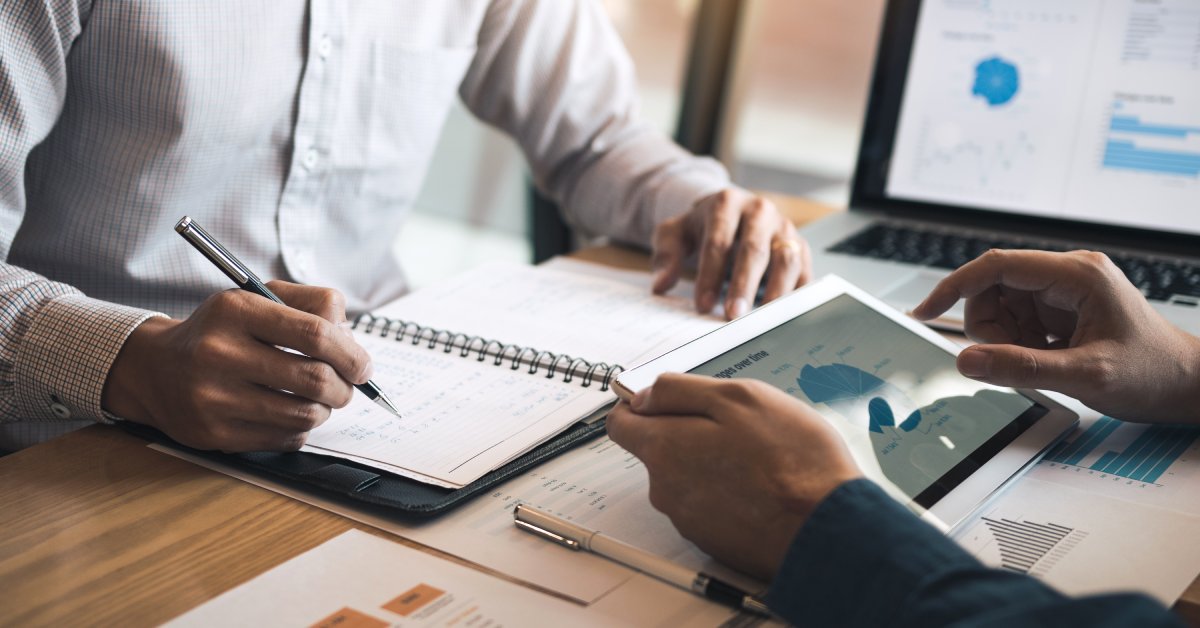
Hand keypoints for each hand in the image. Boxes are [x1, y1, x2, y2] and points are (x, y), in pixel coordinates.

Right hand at [102, 282, 372, 450]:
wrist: (155, 369)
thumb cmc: (223, 330)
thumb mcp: (258, 298)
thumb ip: (311, 303)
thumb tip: (351, 339)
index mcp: (235, 311)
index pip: (315, 334)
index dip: (351, 353)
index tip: (363, 366)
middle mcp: (219, 353)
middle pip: (315, 379)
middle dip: (345, 387)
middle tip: (347, 386)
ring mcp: (214, 398)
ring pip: (305, 414)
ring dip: (325, 409)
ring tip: (318, 398)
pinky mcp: (214, 434)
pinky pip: (285, 438)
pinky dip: (300, 428)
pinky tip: (287, 414)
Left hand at [607, 374, 861, 579]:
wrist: (826, 531)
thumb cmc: (792, 462)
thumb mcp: (739, 397)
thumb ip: (680, 391)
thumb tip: (644, 396)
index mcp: (664, 449)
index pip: (620, 423)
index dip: (641, 405)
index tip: (667, 399)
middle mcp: (665, 489)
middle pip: (658, 449)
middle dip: (687, 432)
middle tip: (736, 425)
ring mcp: (688, 519)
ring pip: (687, 476)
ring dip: (712, 462)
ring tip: (759, 457)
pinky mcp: (713, 541)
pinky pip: (709, 504)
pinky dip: (728, 491)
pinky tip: (763, 485)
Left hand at [652, 189, 811, 319]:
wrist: (731, 213)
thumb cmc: (703, 227)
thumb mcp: (675, 234)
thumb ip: (665, 256)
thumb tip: (661, 285)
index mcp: (726, 203)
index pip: (718, 241)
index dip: (710, 275)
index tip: (703, 305)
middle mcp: (760, 211)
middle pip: (754, 250)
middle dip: (743, 286)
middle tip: (732, 316)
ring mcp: (784, 228)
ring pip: (786, 258)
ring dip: (775, 292)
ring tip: (762, 320)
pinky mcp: (801, 246)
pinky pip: (804, 271)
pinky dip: (796, 294)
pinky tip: (783, 316)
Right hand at [913, 250, 1199, 422]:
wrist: (1187, 387)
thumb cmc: (1153, 374)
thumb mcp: (1086, 376)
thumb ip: (1023, 368)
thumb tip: (968, 360)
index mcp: (1077, 274)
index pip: (997, 266)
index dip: (954, 287)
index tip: (926, 312)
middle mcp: (1067, 275)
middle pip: (992, 289)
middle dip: (990, 329)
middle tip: (1012, 361)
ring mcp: (1063, 293)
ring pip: (1000, 308)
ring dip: (1004, 340)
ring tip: (1039, 363)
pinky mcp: (1061, 311)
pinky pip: (1016, 323)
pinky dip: (1018, 346)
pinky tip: (1046, 361)